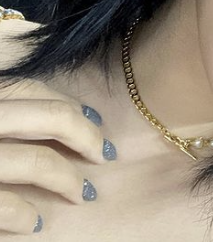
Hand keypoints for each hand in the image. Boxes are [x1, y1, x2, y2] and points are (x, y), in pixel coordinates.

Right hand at [0, 19, 111, 234]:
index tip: (94, 123)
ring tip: (79, 193)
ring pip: (34, 163)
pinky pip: (0, 208)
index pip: (34, 89)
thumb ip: (1, 99)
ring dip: (66, 181)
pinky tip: (35, 224)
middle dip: (85, 136)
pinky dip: (24, 217)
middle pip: (48, 118)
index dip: (70, 106)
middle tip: (102, 154)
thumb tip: (50, 102)